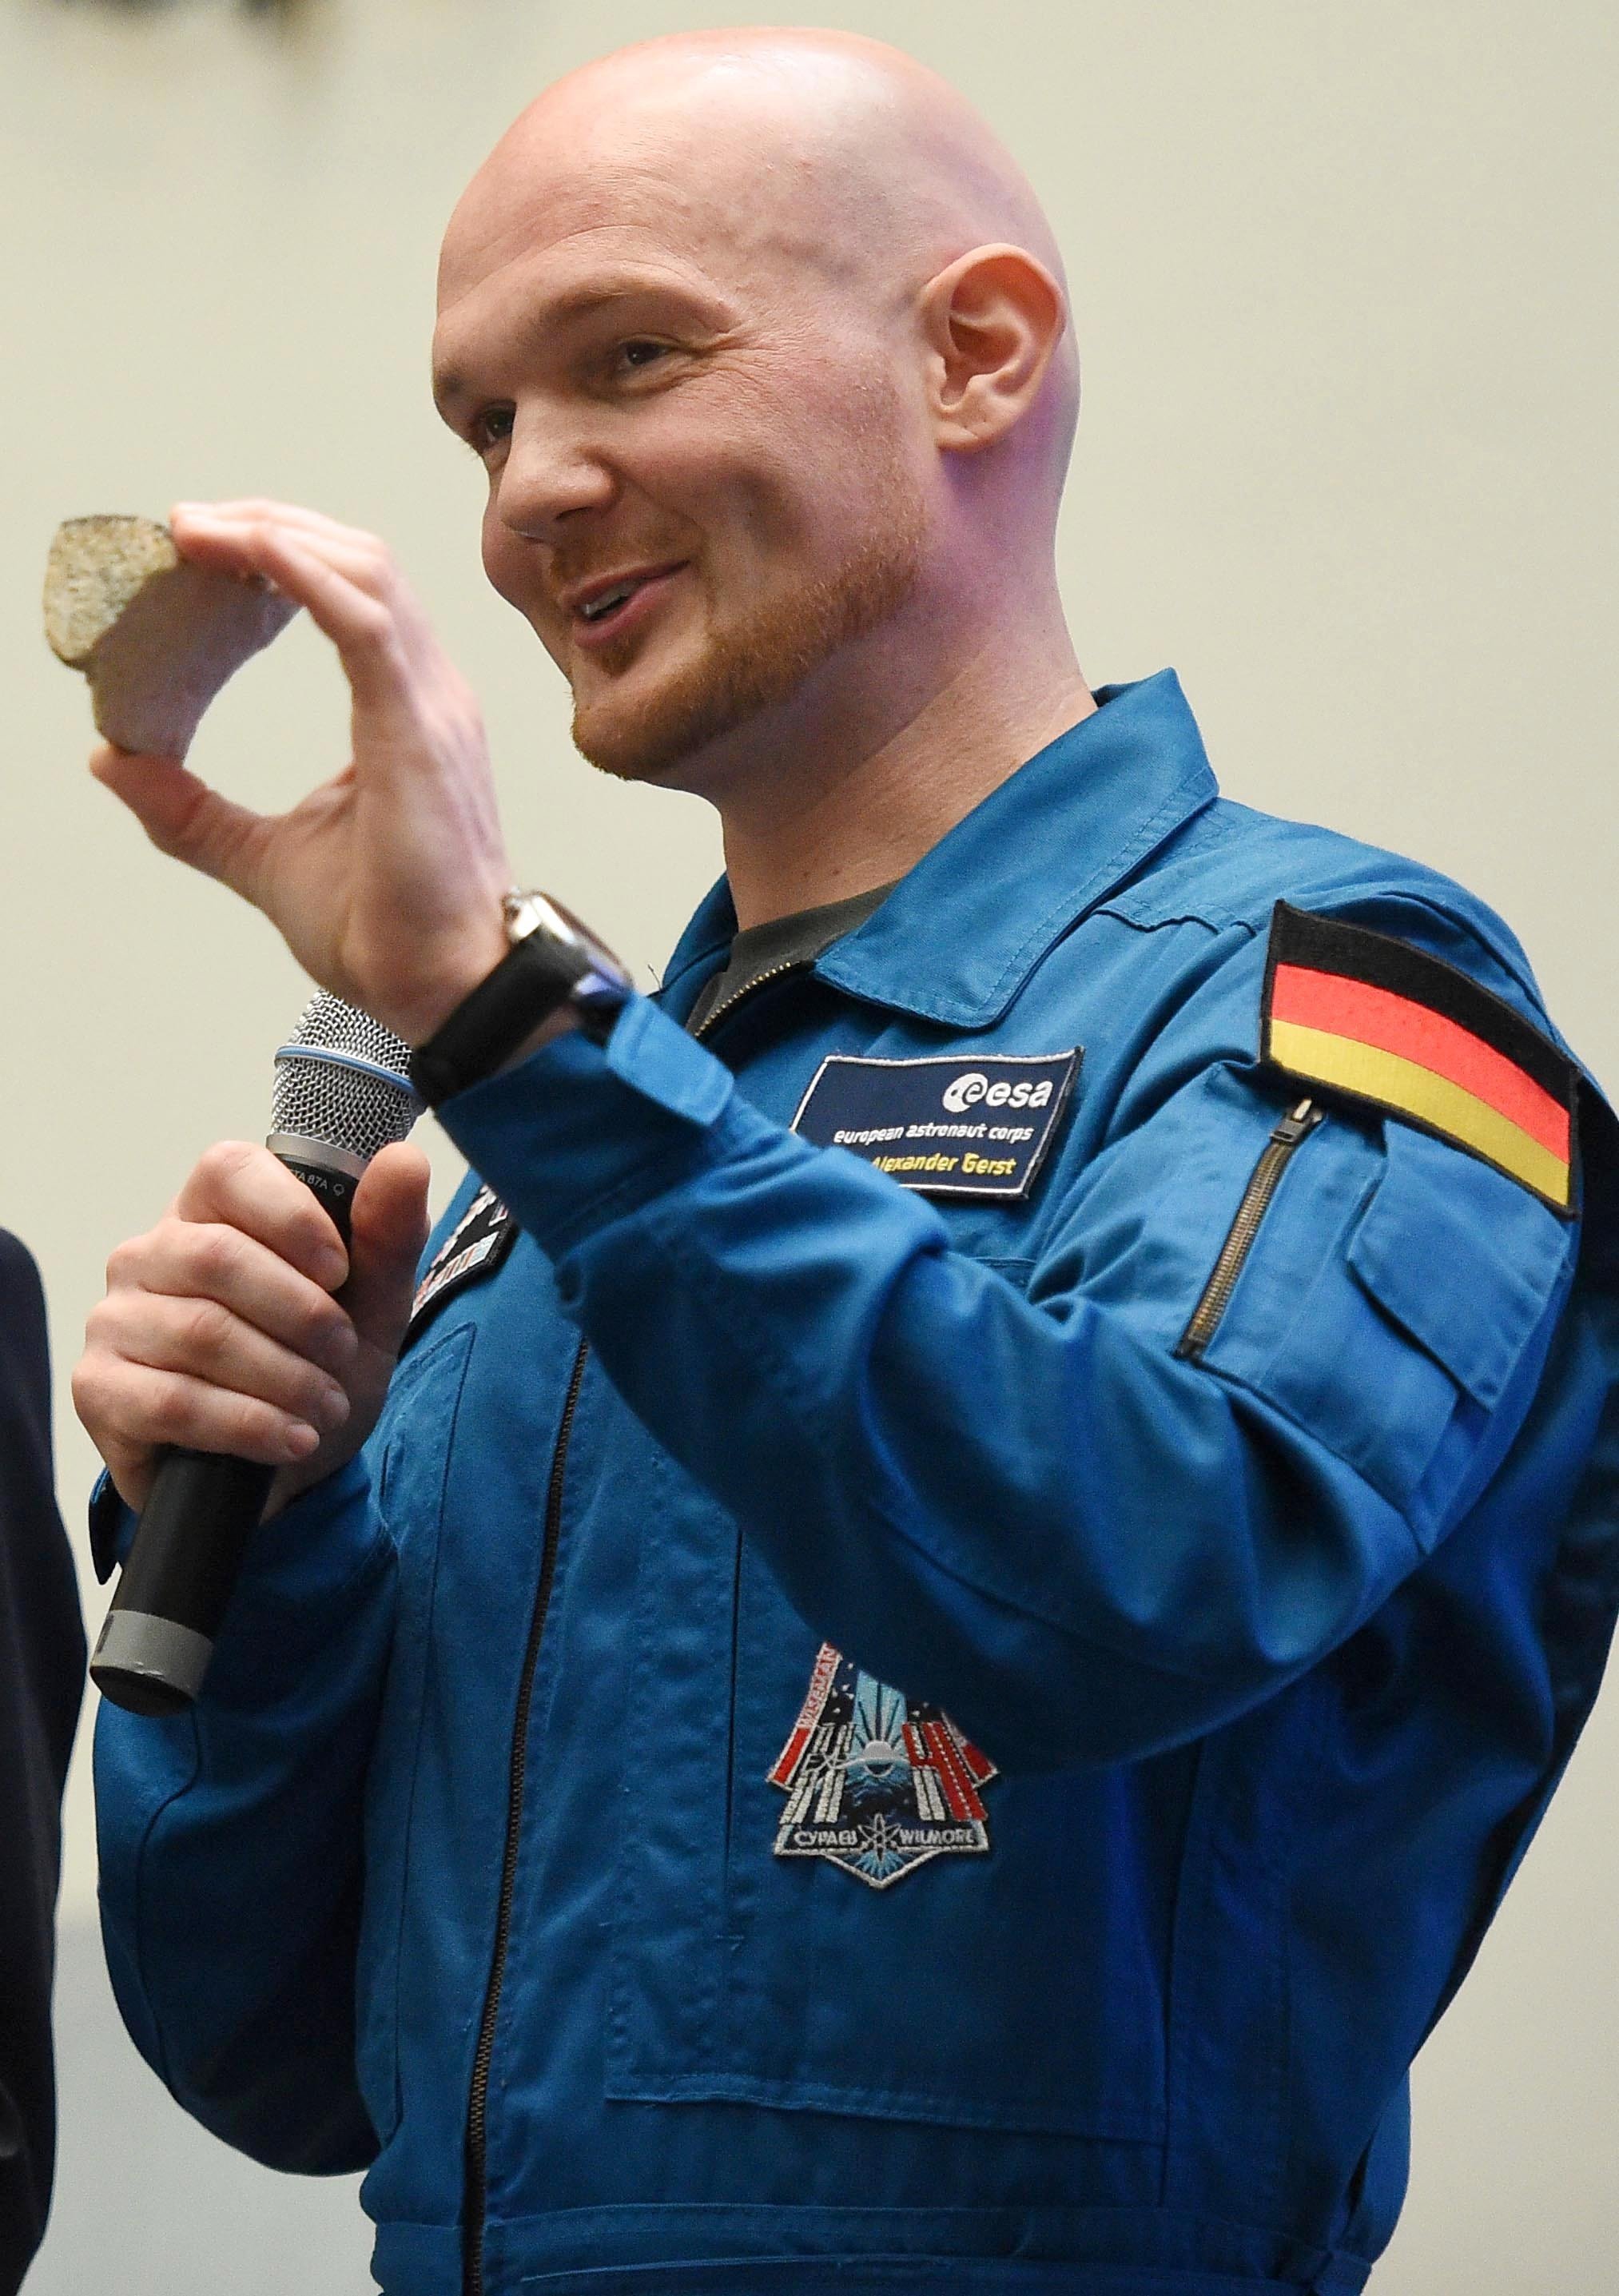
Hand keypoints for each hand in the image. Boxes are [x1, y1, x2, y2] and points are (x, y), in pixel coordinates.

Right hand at [73, 1139, 430, 1515]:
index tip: (340, 1271)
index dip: (290, 1217)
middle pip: (218, 1258)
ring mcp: (116, 1320)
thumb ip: (388, 1235)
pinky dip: (248, 1424)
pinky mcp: (100, 1389)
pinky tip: (290, 1440)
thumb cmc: (315, 1365)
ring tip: (327, 1406)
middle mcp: (148, 1254)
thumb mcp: (372, 1305)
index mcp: (208, 1212)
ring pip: (201, 1333)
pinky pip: (174, 1401)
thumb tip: (403, 1160)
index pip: (229, 1170)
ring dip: (285, 1378)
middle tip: (344, 1354)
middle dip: (302, 1315)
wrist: (283, 1471)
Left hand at [90, 500, 511, 1043]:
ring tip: (197, 529)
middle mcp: (429, 694)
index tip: (199, 548)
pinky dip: (303, 574)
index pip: (349, 594)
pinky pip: (365, 620)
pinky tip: (248, 556)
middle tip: (183, 526)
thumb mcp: (261, 856)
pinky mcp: (419, 730)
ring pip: (364, 570)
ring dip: (275, 534)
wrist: (443, 988)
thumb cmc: (385, 931)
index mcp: (405, 712)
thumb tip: (112, 762)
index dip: (277, 555)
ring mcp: (432, 706)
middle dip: (267, 523)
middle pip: (356, 559)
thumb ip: (191, 808)